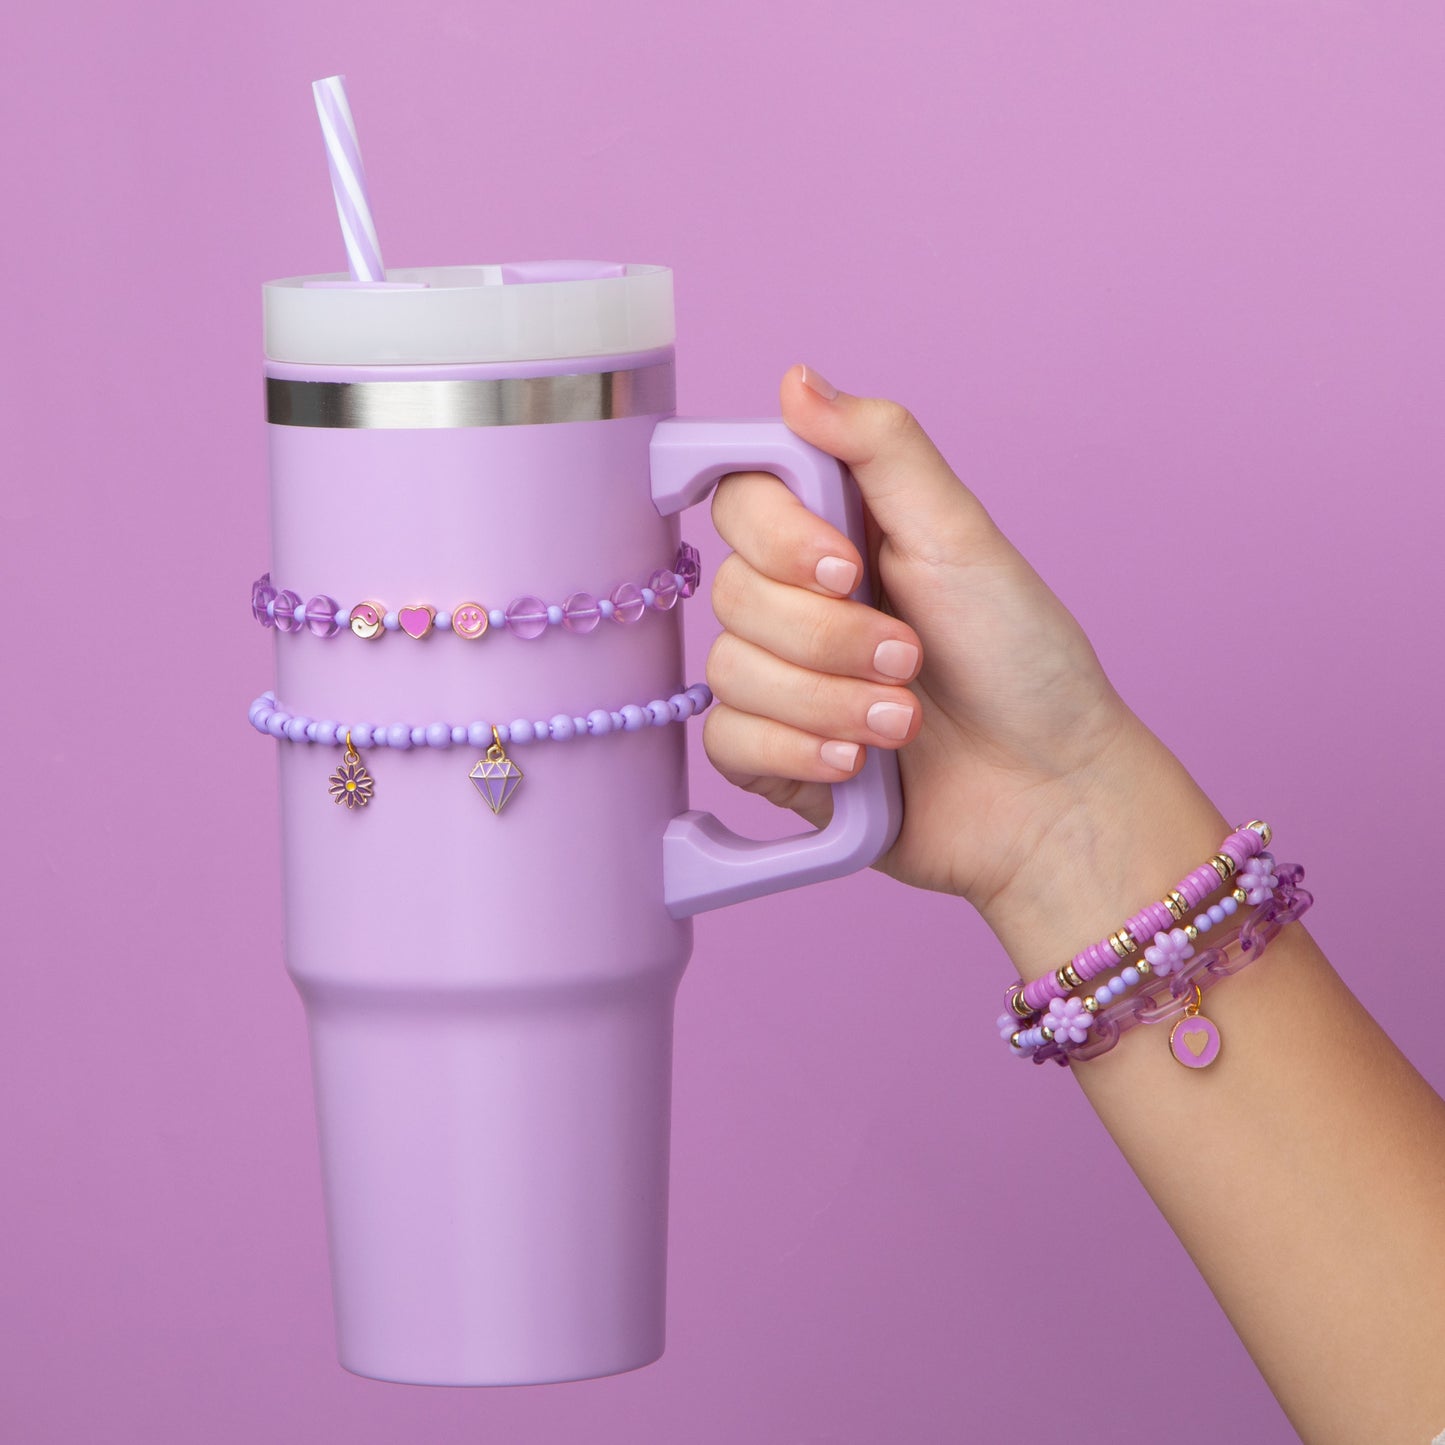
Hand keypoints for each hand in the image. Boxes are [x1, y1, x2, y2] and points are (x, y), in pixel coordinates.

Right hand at [705, 365, 1226, 971]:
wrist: (1047, 794)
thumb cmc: (1022, 661)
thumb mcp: (959, 536)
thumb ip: (881, 448)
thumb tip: (797, 379)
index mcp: (836, 537)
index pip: (739, 501)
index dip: (778, 539)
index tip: (847, 568)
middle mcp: (799, 604)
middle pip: (730, 594)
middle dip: (828, 638)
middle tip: (910, 658)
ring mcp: (781, 684)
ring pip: (728, 673)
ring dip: (827, 703)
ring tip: (903, 722)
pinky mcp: (773, 758)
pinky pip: (727, 742)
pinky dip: (797, 754)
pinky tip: (857, 767)